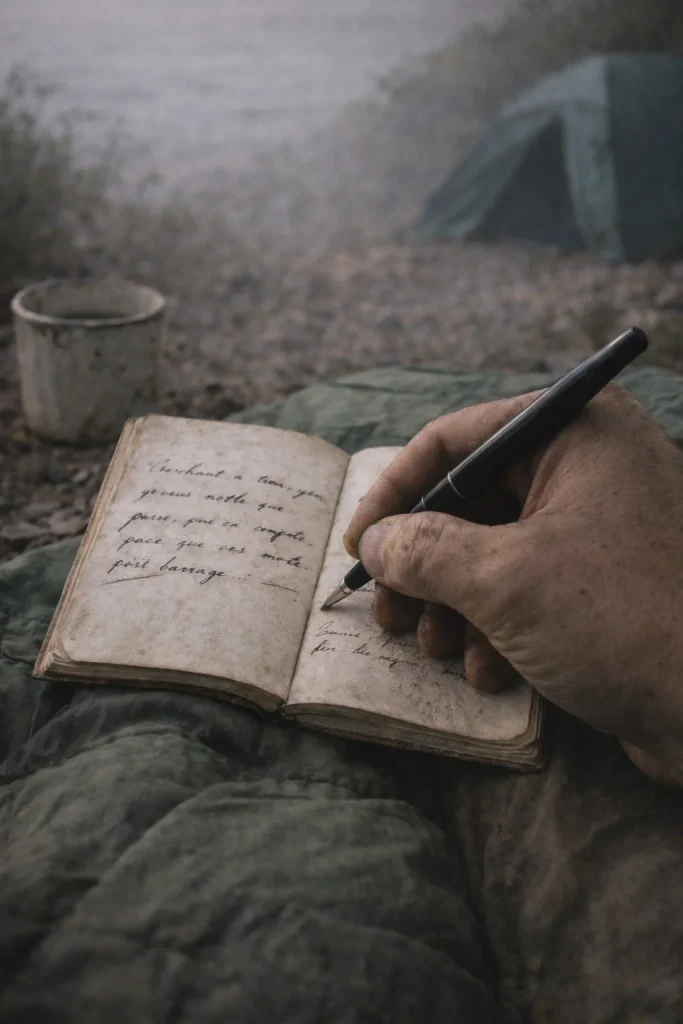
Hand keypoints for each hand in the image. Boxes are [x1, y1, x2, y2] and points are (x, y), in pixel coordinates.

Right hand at [344, 385, 682, 786]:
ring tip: (437, 650)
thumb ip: (424, 551)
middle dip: (424, 567)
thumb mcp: (503, 579)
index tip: (359, 544)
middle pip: (470, 501)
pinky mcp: (603, 582)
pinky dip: (496, 629)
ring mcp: (598, 525)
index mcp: (575, 430)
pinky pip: (527, 588)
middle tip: (388, 615)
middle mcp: (589, 465)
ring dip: (453, 607)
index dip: (395, 492)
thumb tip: (378, 542)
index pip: (455, 439)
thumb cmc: (620, 619)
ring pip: (492, 552)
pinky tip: (490, 672)